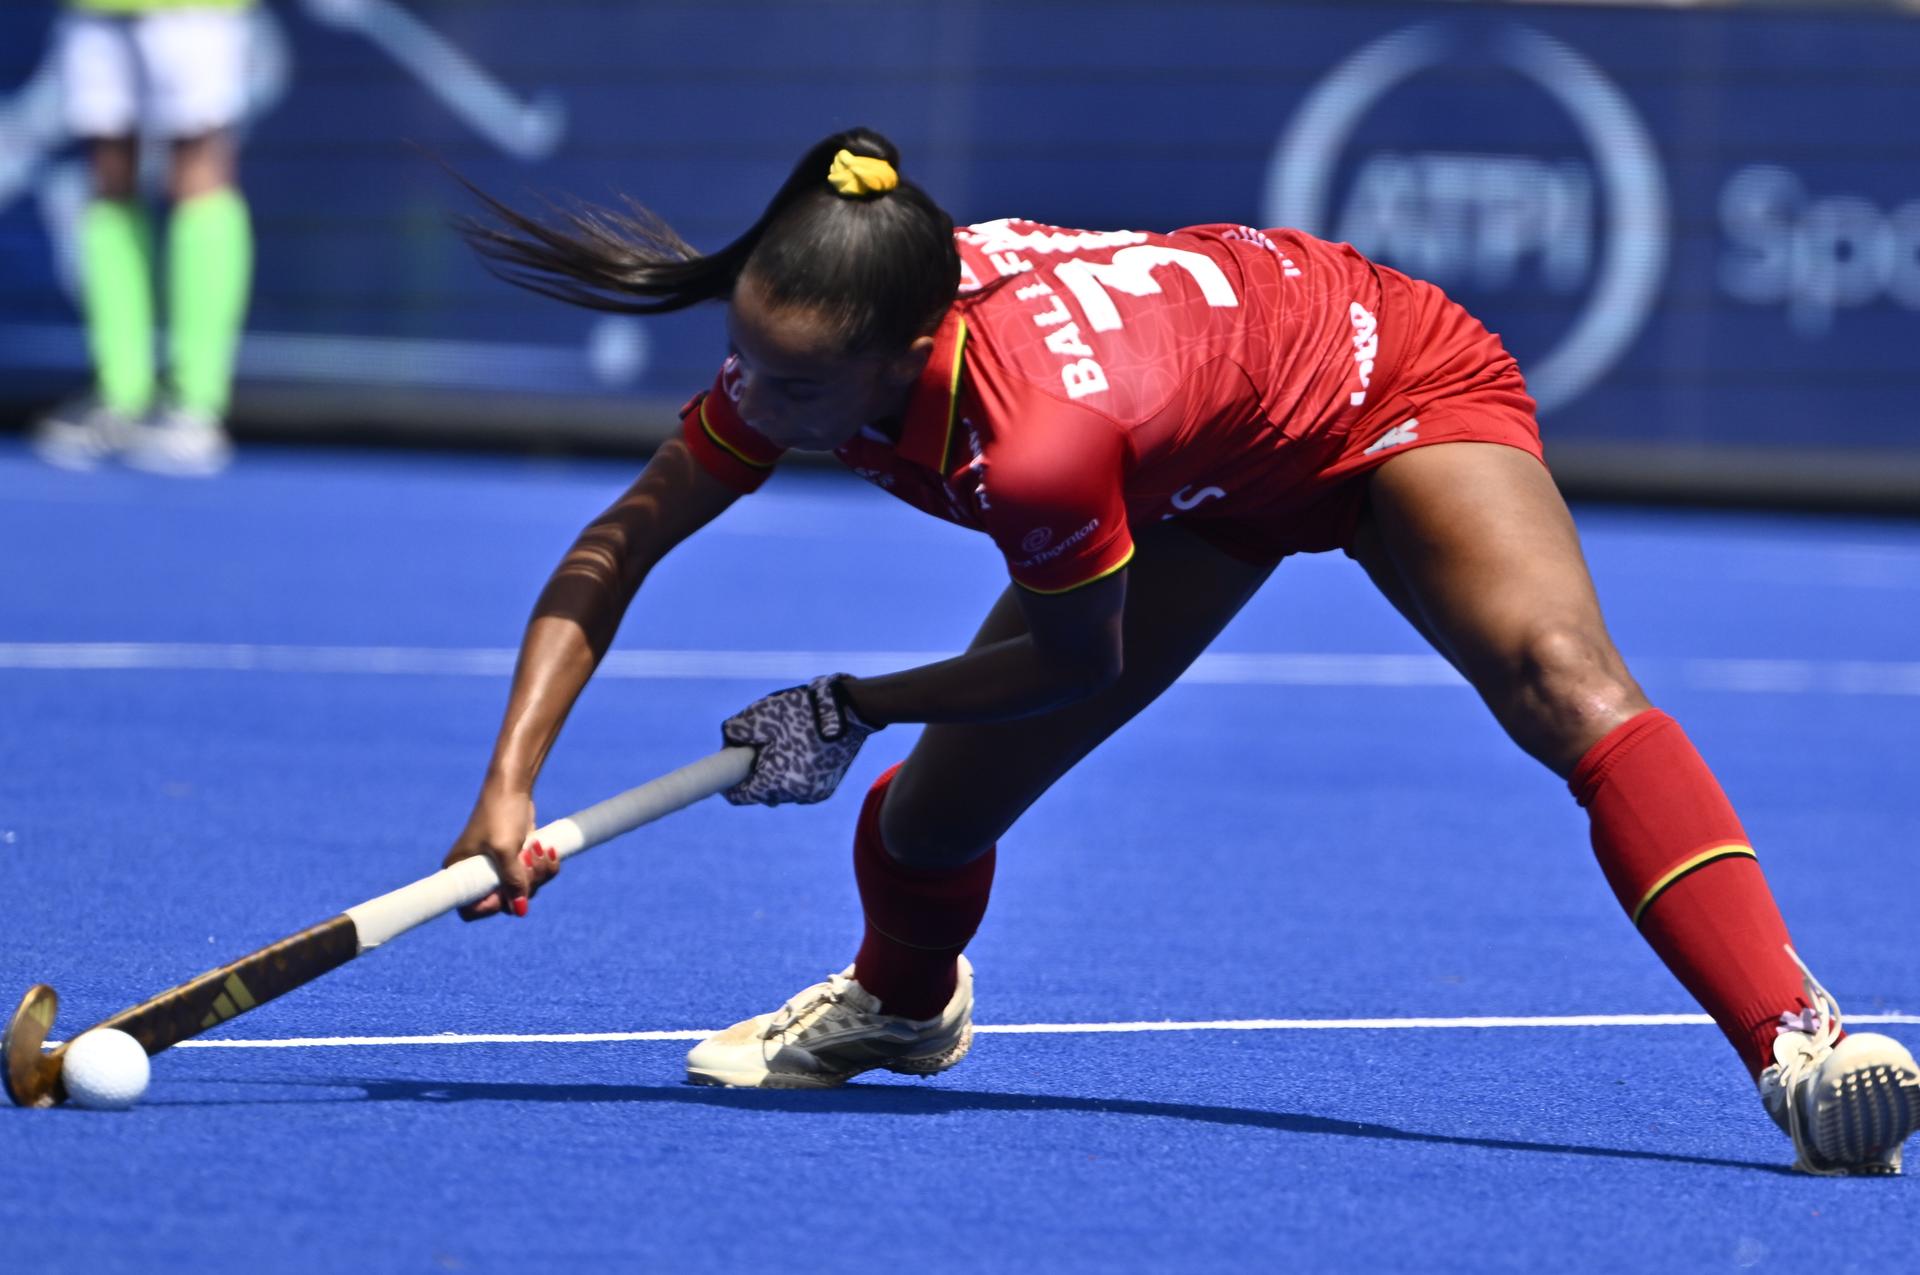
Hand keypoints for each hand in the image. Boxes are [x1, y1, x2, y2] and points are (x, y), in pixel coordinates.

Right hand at [442, 785, 559, 919]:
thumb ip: (513, 881)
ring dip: (538, 874)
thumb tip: (520, 911)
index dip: (490, 906)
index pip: (471, 908)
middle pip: (505, 901)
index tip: (506, 891)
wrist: (513, 788)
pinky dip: (545, 867)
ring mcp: (498, 868)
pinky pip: (533, 877)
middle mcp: (476, 874)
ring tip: (539, 848)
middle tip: (530, 859)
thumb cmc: (501, 815)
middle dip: (524, 884)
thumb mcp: (507, 850)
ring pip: (523, 890)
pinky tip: (548, 848)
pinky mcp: (516, 861)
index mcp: (460, 872)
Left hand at [721, 674, 879, 805]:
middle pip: (762, 793)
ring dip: (775, 775)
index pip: (742, 796)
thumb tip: (727, 741)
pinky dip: (793, 774)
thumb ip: (736, 730)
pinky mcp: (826, 789)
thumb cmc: (804, 710)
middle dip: (756, 774)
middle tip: (759, 747)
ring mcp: (814, 794)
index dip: (731, 783)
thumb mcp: (762, 713)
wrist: (851, 710)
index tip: (730, 765)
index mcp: (778, 781)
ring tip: (783, 745)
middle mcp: (797, 795)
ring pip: (781, 791)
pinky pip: (799, 787)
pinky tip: (801, 750)